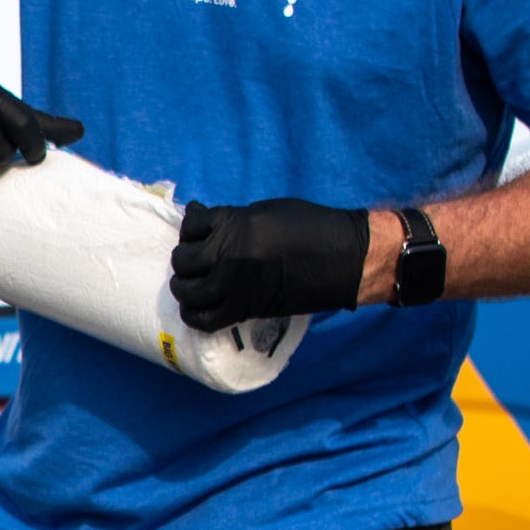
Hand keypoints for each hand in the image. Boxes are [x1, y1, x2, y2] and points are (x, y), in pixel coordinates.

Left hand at [170, 197, 370, 329]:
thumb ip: (233, 219)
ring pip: (188, 290)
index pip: (191, 225)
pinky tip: (196, 307)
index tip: (196, 233)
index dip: (191, 229)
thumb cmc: (310, 227)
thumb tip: (206, 223)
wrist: (344, 258)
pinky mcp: (246, 308)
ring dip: (184, 287)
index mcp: (235, 223)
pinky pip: (205, 318)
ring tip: (191, 284)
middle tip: (194, 261)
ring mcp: (235, 283)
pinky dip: (194, 314)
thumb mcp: (267, 211)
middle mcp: (229, 254)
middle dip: (185, 259)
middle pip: (184, 259)